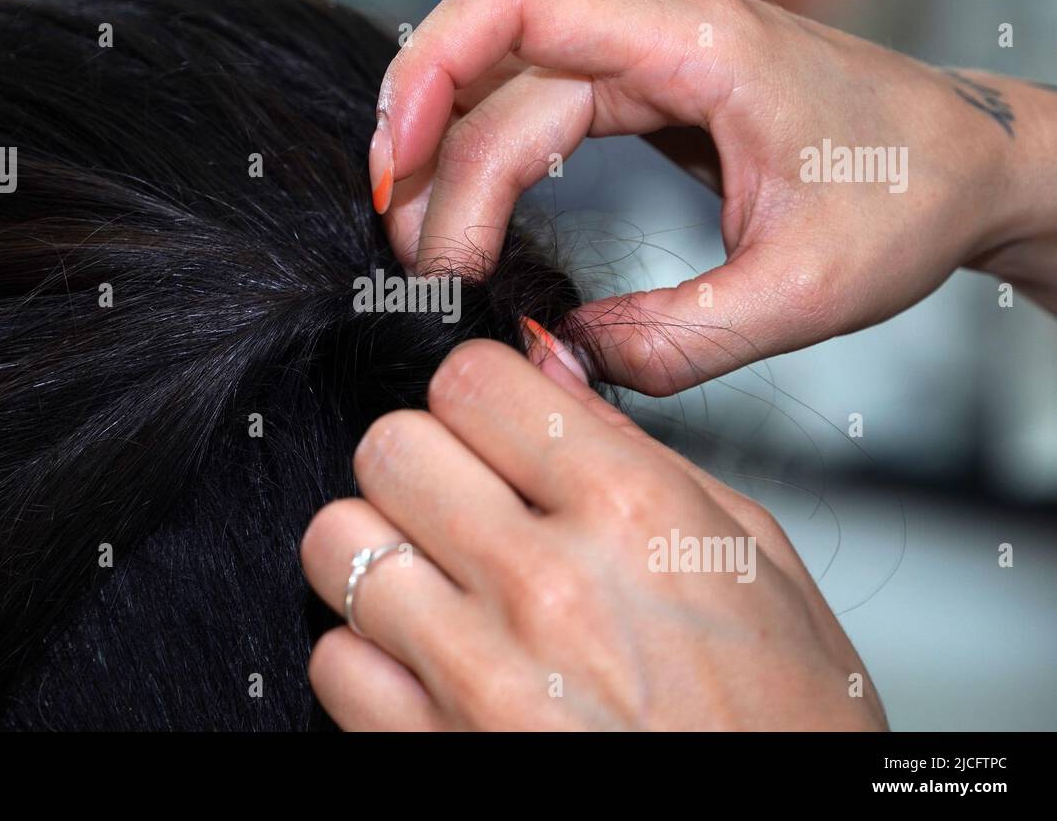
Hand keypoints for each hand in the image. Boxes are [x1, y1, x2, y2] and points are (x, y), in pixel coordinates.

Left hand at [300, 336, 887, 729]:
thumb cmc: (781, 717)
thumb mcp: (749, 553)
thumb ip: (630, 446)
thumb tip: (545, 364)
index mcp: (634, 514)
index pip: (472, 380)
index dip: (477, 393)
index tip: (489, 420)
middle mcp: (546, 586)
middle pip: (390, 447)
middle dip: (421, 460)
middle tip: (460, 497)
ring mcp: (479, 676)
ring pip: (339, 542)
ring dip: (383, 550)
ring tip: (439, 579)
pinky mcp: (431, 751)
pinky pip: (335, 660)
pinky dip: (370, 653)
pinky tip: (428, 660)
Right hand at [369, 0, 1056, 394]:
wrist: (963, 160)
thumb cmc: (904, 194)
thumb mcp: (802, 293)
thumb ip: (674, 341)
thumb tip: (557, 361)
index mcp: (695, 39)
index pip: (514, 10)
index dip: (430, 86)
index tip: (407, 197)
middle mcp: (653, 19)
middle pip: (483, 51)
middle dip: (428, 154)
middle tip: (417, 266)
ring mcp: (638, 43)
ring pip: (492, 70)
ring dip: (443, 153)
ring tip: (429, 250)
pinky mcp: (633, 79)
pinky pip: (524, 94)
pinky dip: (480, 153)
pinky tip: (468, 217)